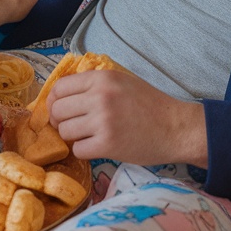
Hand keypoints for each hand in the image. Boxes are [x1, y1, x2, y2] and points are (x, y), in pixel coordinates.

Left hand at [47, 70, 207, 166]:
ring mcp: (103, 121)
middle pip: (58, 111)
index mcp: (102, 78)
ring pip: (65, 131)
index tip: (60, 111)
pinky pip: (78, 150)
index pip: (59, 88)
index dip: (54, 101)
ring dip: (73, 137)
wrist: (176, 128)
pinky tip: (97, 147)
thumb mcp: (122, 82)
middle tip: (74, 127)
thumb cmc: (150, 105)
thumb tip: (61, 95)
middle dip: (61, 121)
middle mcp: (100, 96)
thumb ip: (94, 85)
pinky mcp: (107, 144)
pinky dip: (84, 151)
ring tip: (89, 137)